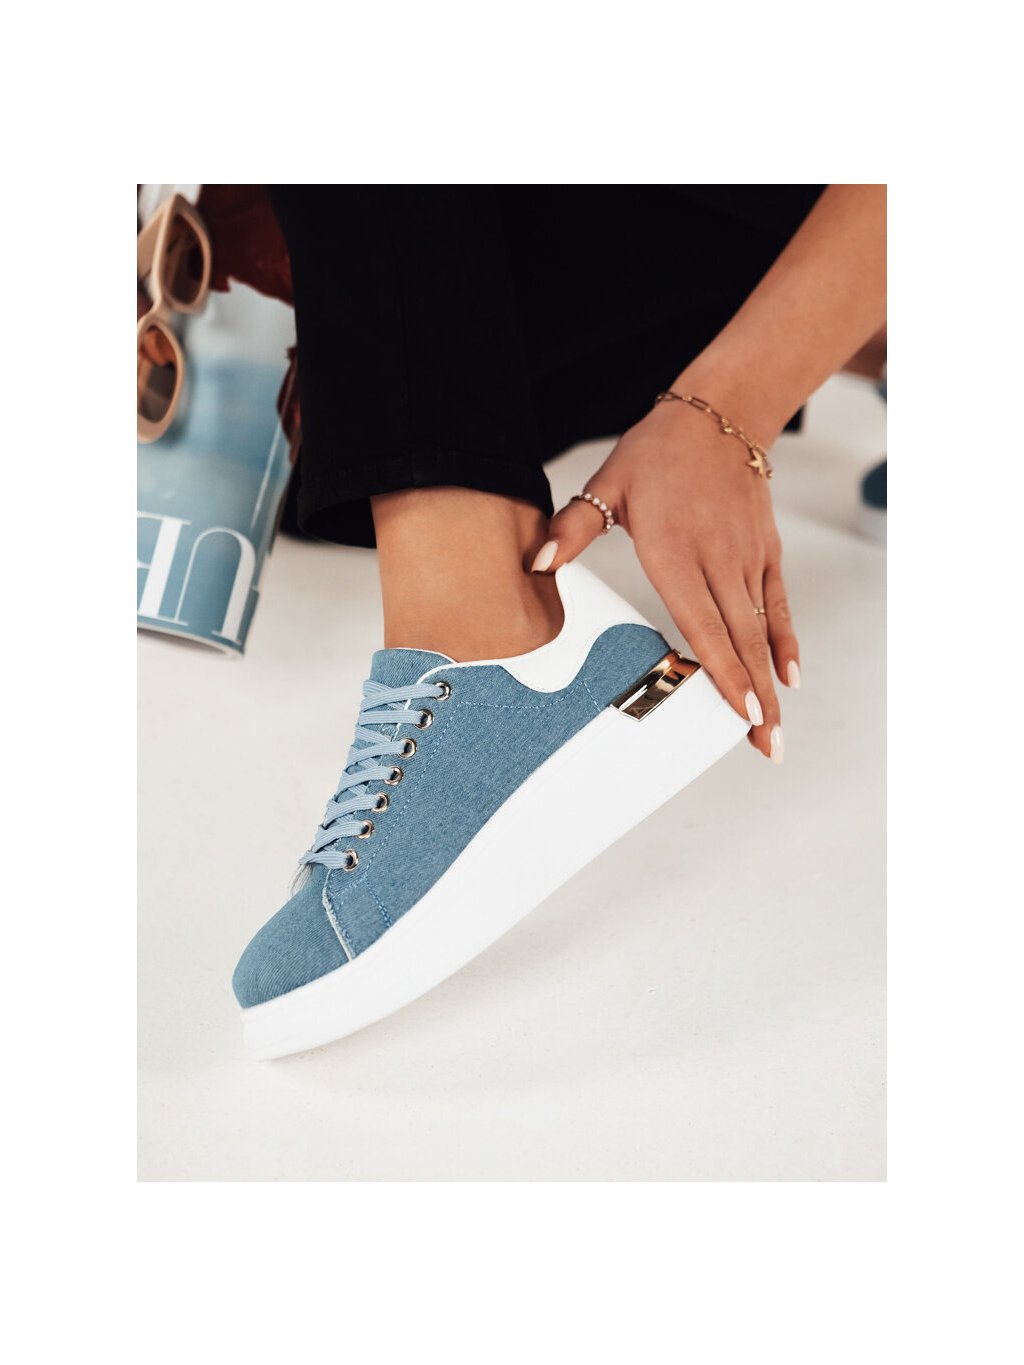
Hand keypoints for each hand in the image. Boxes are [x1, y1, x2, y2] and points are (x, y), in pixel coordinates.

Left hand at [533, 395, 799, 760]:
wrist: (718, 414)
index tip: (738, 712)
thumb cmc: (657, 453)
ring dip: (769, 682)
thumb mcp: (606, 485)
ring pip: (760, 630)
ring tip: (773, 728)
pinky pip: (778, 605)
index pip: (702, 623)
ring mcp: (746, 557)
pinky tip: (790, 678)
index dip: (722, 670)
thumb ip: (572, 530)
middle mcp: (717, 560)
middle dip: (753, 697)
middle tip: (765, 744)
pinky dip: (786, 642)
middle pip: (739, 640)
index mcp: (675, 551)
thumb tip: (538, 564)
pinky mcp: (765, 551)